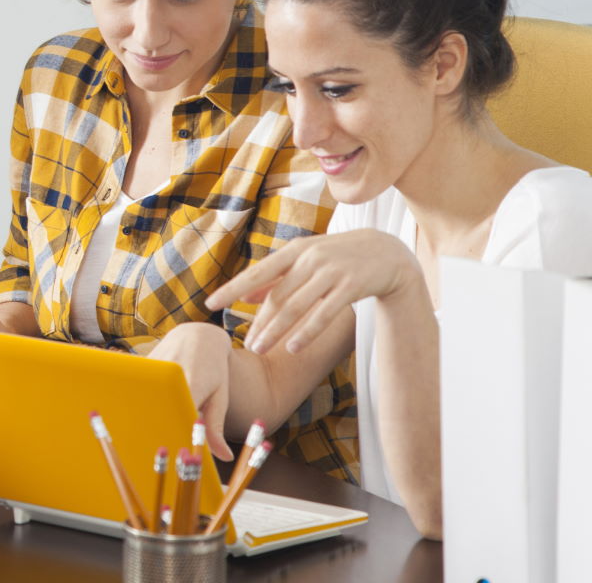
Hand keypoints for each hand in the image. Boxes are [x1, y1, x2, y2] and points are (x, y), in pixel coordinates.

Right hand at [149, 323, 234, 460]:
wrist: (199, 335)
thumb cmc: (214, 369)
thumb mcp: (220, 397)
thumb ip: (216, 427)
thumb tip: (224, 457)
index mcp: (192, 383)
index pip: (180, 417)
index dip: (175, 435)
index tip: (173, 451)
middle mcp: (169, 372)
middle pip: (157, 409)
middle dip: (156, 427)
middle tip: (155, 446)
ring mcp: (153, 364)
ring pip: (143, 397)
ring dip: (145, 412)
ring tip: (145, 426)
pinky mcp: (141, 363)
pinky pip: (138, 386)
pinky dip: (139, 398)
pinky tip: (140, 406)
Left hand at [206, 230, 422, 355]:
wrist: (387, 252)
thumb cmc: (338, 257)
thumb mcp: (305, 259)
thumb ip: (277, 277)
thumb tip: (246, 295)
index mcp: (294, 251)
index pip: (257, 272)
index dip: (233, 288)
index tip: (211, 303)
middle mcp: (309, 259)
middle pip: (277, 296)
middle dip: (259, 322)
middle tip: (246, 344)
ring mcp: (331, 272)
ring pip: (296, 306)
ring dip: (276, 330)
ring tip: (259, 348)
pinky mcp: (351, 286)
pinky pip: (324, 313)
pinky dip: (307, 332)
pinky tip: (291, 348)